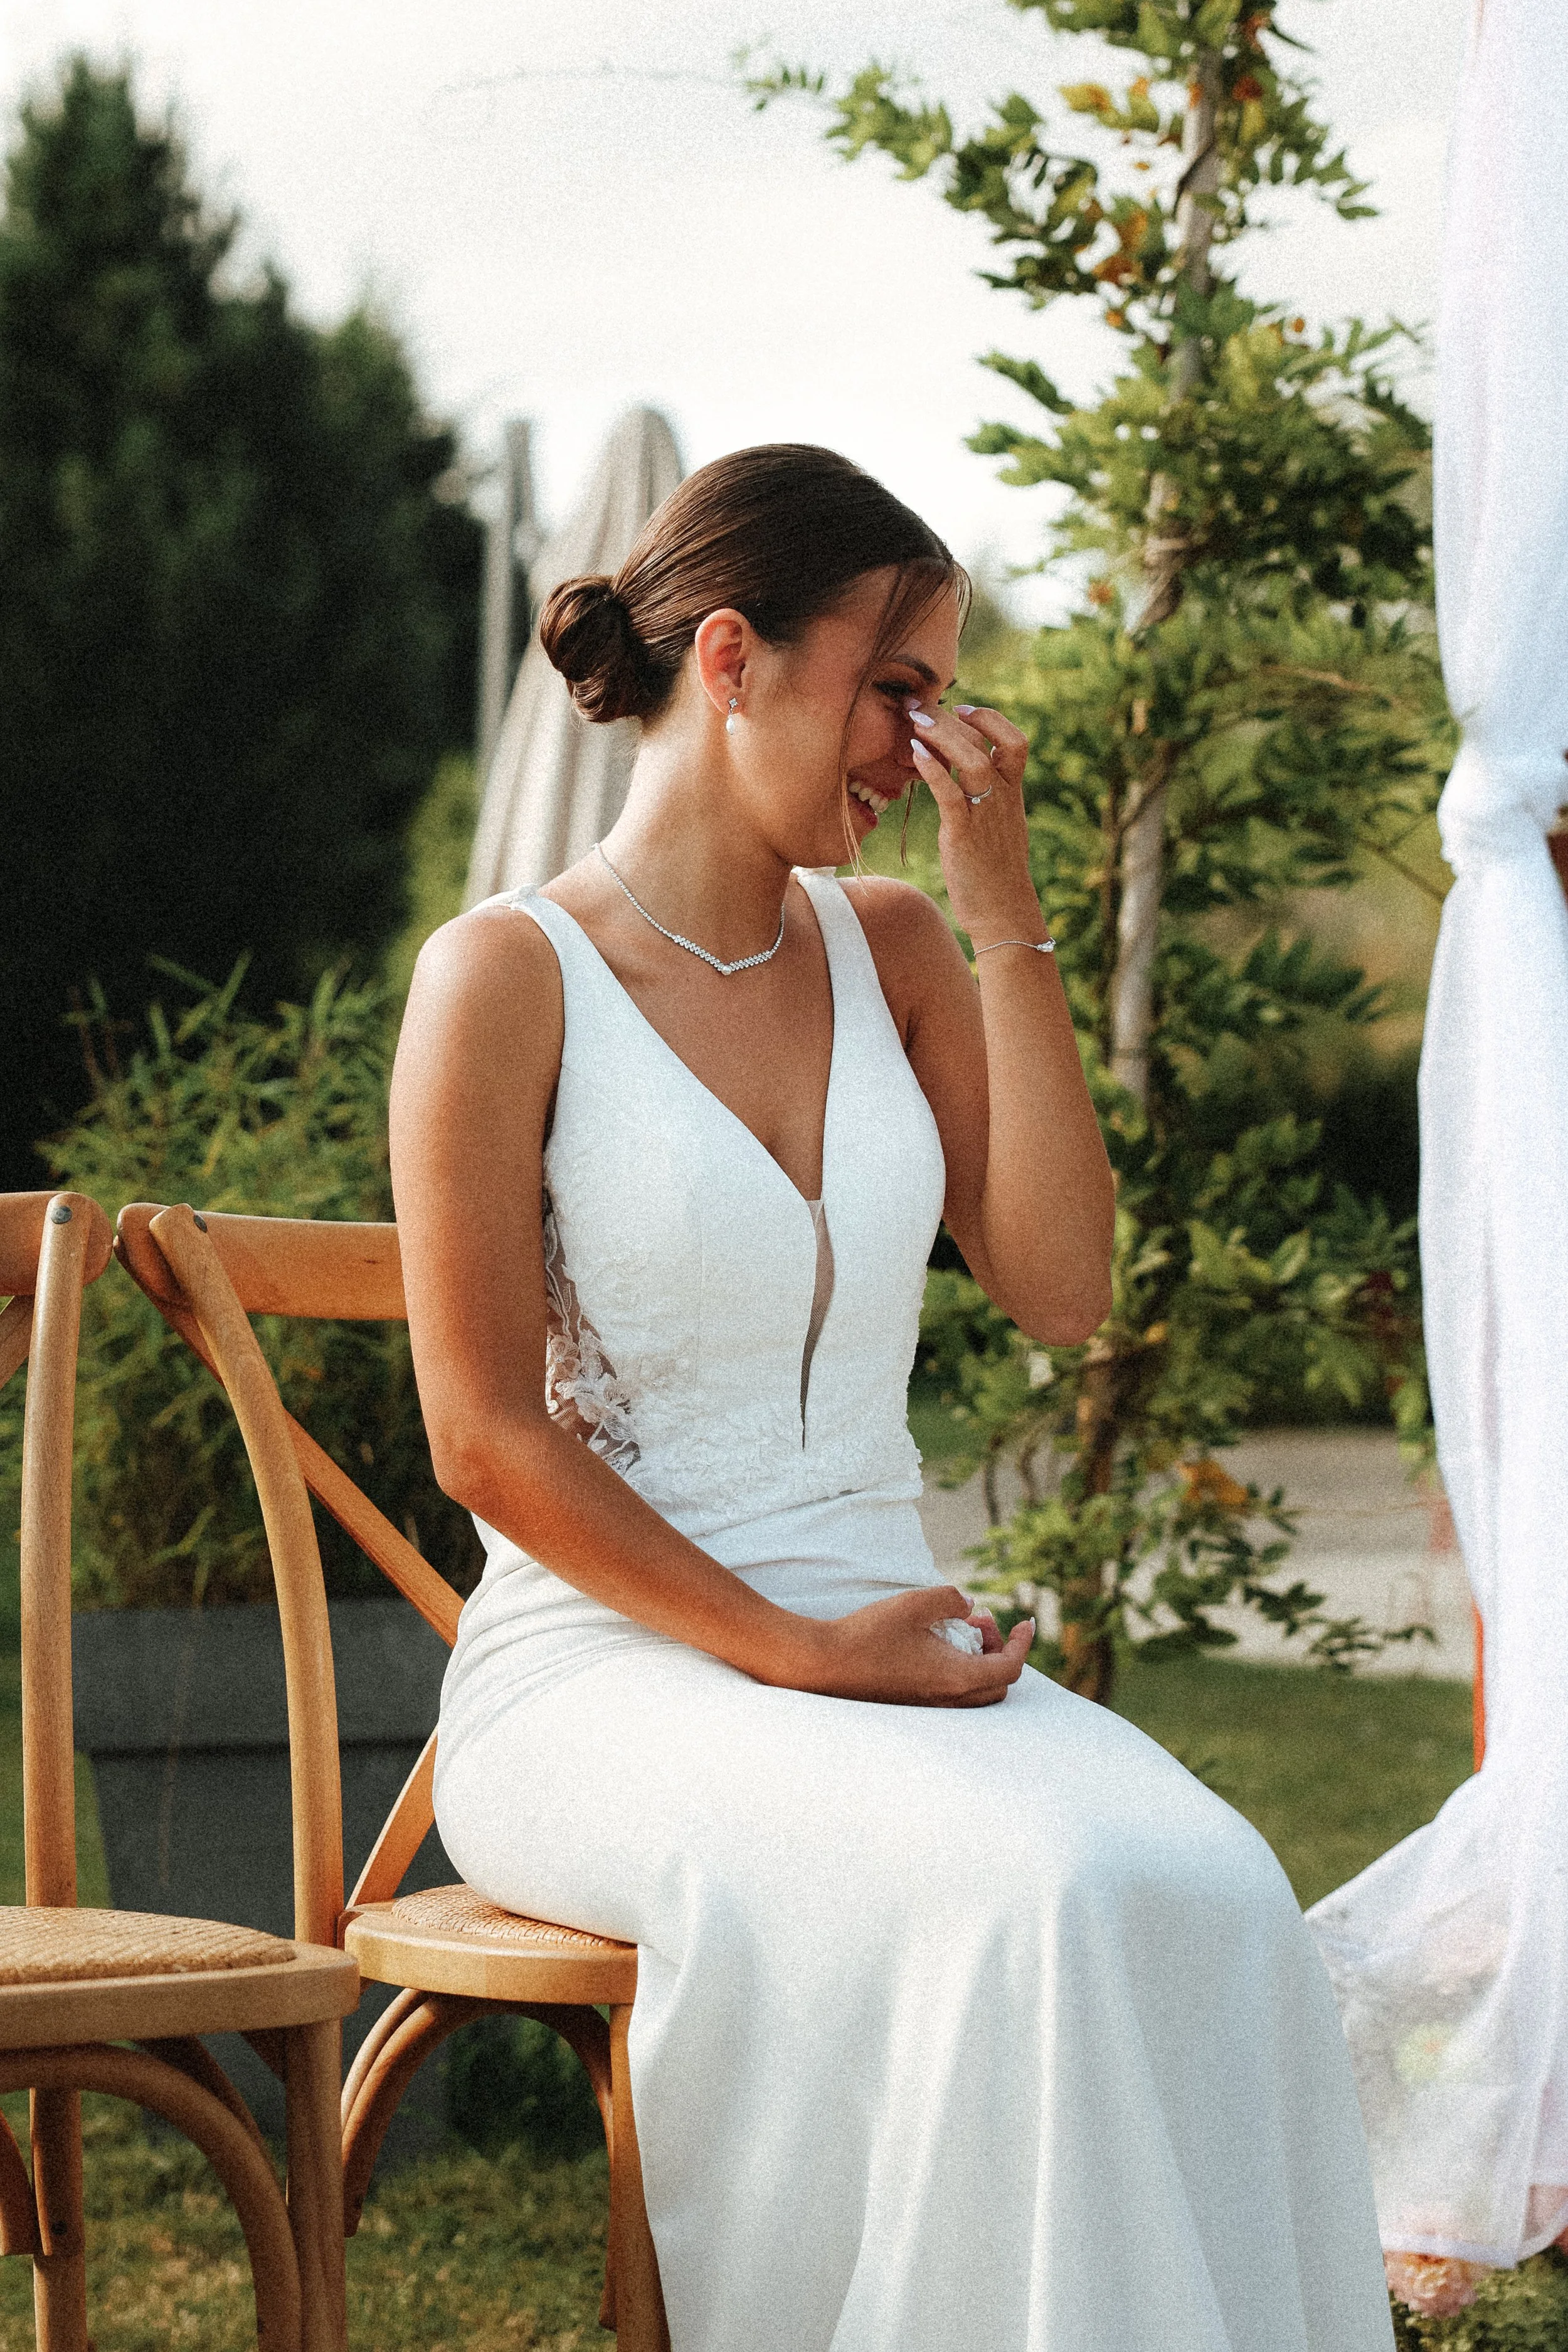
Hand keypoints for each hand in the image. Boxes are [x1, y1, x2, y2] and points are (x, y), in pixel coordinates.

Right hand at [780, 1585, 1034, 1707]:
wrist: (825, 1664)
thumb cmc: (869, 1634)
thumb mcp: (915, 1603)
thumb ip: (950, 1599)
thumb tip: (970, 1605)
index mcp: (956, 1677)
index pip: (1010, 1668)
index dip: (1023, 1644)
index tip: (1025, 1623)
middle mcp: (948, 1700)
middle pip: (998, 1685)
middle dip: (1000, 1651)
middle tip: (982, 1624)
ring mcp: (929, 1707)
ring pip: (975, 1693)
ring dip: (979, 1661)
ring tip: (959, 1630)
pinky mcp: (913, 1706)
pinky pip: (953, 1695)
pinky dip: (959, 1671)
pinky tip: (936, 1645)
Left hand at [905, 700, 1041, 946]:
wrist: (1002, 910)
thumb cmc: (994, 870)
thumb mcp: (998, 825)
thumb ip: (989, 797)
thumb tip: (967, 776)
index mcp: (1013, 793)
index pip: (1014, 741)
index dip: (990, 719)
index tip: (962, 709)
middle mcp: (1003, 798)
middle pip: (984, 743)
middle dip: (949, 719)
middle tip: (919, 706)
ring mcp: (985, 815)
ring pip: (971, 761)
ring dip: (941, 737)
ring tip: (914, 722)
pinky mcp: (964, 835)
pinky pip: (950, 794)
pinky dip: (933, 771)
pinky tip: (915, 756)